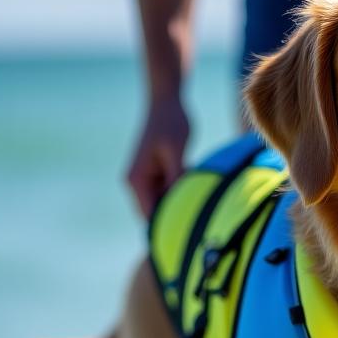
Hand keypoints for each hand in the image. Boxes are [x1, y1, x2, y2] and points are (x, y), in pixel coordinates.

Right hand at [126, 96, 189, 218]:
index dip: (167, 228)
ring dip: (181, 202)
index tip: (189, 236)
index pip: (149, 217)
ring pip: (165, 204)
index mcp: (136, 181)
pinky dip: (182, 191)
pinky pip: (169, 193)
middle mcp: (136, 184)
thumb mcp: (177, 151)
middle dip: (176, 217)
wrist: (166, 101)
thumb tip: (180, 203)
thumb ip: (176, 178)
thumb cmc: (171, 123)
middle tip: (201, 217)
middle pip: (156, 214)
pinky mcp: (156, 175)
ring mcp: (145, 180)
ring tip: (199, 194)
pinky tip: (196, 180)